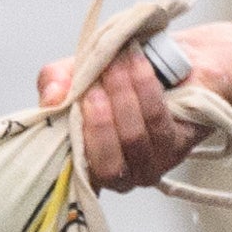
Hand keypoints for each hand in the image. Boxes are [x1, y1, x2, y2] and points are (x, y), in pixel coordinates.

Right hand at [53, 46, 205, 192]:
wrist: (167, 55)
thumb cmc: (116, 76)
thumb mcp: (75, 73)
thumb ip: (55, 82)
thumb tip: (51, 98)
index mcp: (89, 165)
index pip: (79, 172)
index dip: (80, 136)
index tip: (84, 93)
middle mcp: (122, 176)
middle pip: (108, 162)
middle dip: (102, 117)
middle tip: (101, 75)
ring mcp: (152, 165)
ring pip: (133, 138)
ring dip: (124, 94)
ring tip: (120, 61)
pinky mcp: (180, 145)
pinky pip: (158, 122)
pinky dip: (146, 89)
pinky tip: (139, 66)